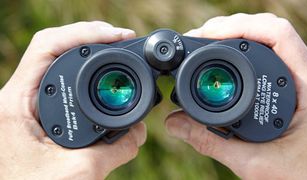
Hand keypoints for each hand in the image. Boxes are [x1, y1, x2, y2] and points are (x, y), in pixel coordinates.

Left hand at [0, 21, 145, 178]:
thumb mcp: (80, 171)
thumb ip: (117, 149)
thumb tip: (140, 130)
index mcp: (18, 103)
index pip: (47, 46)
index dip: (84, 33)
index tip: (117, 36)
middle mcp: (21, 98)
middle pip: (55, 48)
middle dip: (92, 38)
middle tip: (122, 38)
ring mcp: (30, 104)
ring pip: (59, 64)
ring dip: (88, 53)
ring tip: (114, 47)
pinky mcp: (40, 114)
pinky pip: (64, 83)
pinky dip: (85, 73)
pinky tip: (100, 74)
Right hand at [166, 13, 306, 178]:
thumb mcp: (258, 163)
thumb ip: (212, 143)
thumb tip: (174, 122)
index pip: (276, 33)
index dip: (236, 26)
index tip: (203, 35)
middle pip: (268, 30)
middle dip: (228, 29)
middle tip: (196, 39)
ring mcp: (304, 76)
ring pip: (269, 39)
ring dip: (235, 36)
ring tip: (205, 44)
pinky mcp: (296, 83)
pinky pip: (270, 54)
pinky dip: (243, 50)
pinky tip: (226, 57)